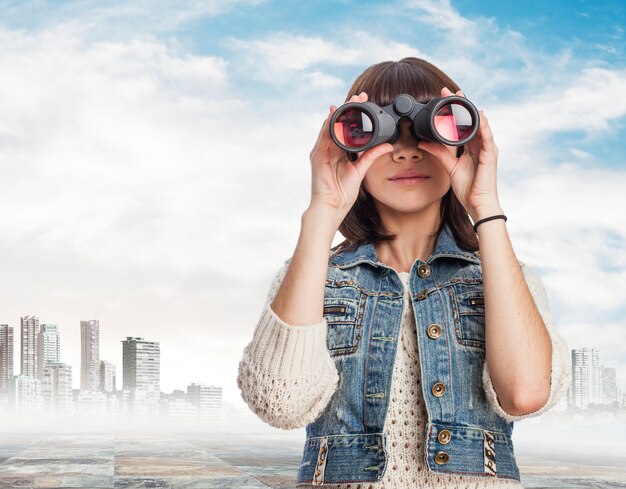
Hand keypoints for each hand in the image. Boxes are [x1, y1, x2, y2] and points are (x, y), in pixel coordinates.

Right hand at [308, 92, 392, 221]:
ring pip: (331, 126)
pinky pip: (323, 137)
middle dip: (349, 109)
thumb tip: (387, 145)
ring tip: (350, 101)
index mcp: (339, 152)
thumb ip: (371, 156)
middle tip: (360, 95)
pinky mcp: (317, 156)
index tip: (366, 103)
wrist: (331, 207)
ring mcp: (322, 152)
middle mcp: (329, 149)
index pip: (347, 129)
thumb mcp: (360, 170)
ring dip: (340, 113)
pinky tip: (333, 114)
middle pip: (339, 124)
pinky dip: (328, 125)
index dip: (356, 116)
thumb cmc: (342, 193)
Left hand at [416, 87, 502, 221]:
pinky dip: (482, 125)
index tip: (444, 97)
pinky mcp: (490, 155)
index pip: (463, 124)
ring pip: (479, 124)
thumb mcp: (449, 166)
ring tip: (461, 96)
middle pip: (471, 120)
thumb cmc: (468, 188)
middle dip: (461, 104)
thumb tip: (423, 142)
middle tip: (450, 91)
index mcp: (471, 147)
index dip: (454, 110)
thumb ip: (439, 153)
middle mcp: (480, 145)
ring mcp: (486, 148)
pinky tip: (478, 114)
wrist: (477, 203)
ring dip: (469, 109)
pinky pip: (486, 137)